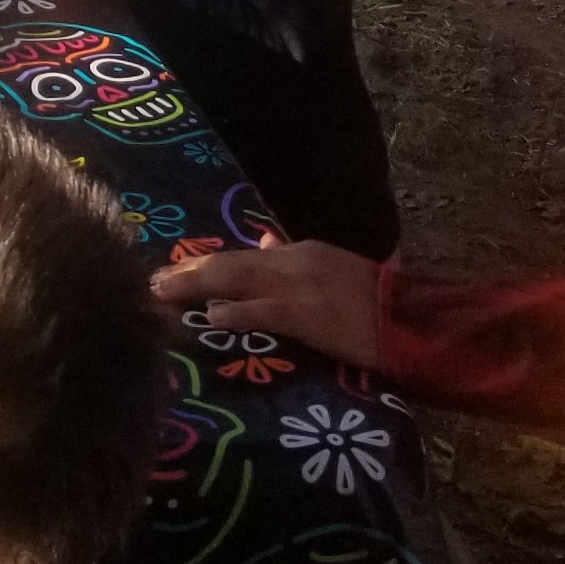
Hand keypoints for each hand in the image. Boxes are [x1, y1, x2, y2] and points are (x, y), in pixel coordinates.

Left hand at [153, 239, 388, 366]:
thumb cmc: (374, 301)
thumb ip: (293, 257)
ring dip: (197, 287)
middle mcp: (295, 262)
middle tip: (154, 281)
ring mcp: (300, 288)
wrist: (410, 319)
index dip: (205, 264)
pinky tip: (211, 318)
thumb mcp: (332, 267)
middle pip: (231, 263)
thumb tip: (263, 244)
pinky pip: (265, 313)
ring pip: (238, 281)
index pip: (242, 256)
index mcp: (301, 252)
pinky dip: (236, 313)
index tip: (174, 270)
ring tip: (163, 294)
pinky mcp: (309, 316)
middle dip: (190, 272)